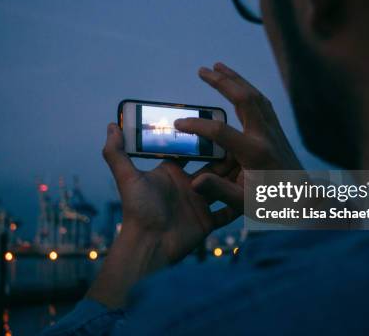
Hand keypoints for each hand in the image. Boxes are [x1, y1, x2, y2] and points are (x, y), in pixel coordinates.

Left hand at [87, 123, 238, 307]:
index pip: (190, 150)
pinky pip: (229, 210)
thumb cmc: (137, 211)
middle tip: (244, 138)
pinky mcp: (208, 221)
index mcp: (171, 172)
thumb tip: (111, 125)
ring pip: (224, 184)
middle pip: (212, 165)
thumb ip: (116, 151)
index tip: (218, 122)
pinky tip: (257, 190)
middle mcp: (187, 185)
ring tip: (255, 159)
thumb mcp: (127, 177)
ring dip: (237, 174)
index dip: (203, 138)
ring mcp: (199, 203)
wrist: (148, 246)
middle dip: (227, 154)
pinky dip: (241, 202)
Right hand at [175, 62, 300, 213]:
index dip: (197, 126)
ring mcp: (274, 131)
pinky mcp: (277, 131)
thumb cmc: (274, 204)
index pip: (221, 132)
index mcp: (255, 153)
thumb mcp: (244, 204)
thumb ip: (218, 191)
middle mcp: (266, 136)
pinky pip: (262, 102)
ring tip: (217, 67)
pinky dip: (247, 89)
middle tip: (202, 69)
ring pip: (255, 95)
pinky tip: (238, 86)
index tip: (179, 124)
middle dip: (222, 82)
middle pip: (244, 99)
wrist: (305, 202)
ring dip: (236, 79)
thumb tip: (194, 181)